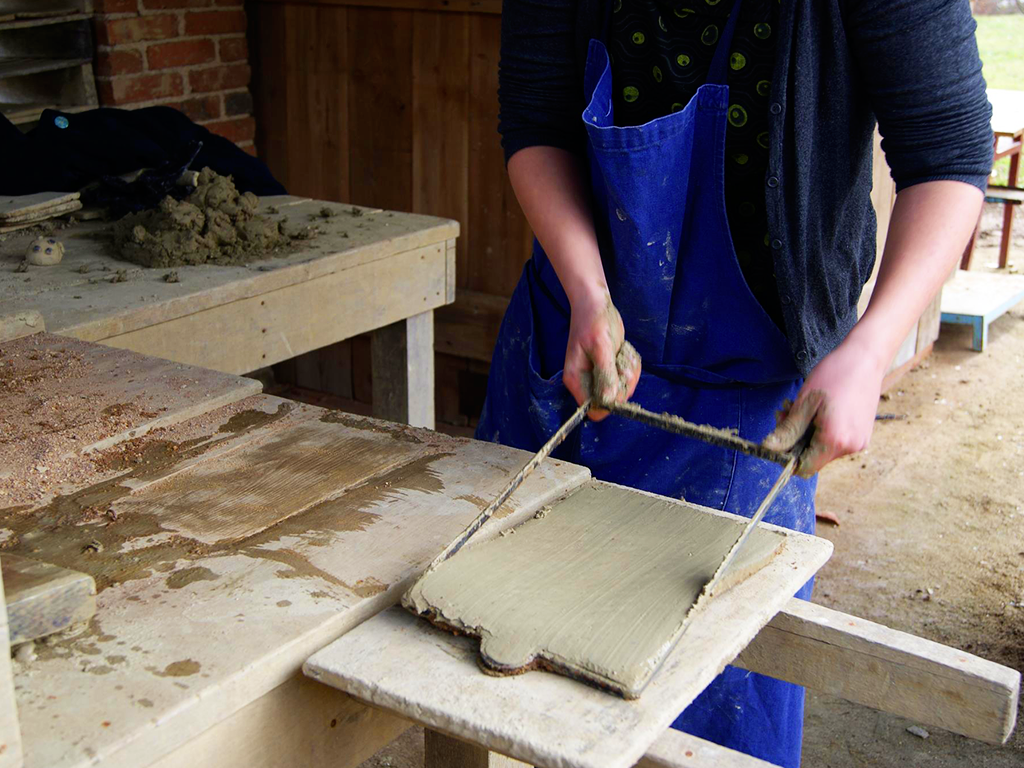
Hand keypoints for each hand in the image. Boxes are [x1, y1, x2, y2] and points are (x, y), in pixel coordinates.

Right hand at [562, 290, 640, 420]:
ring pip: (622, 390)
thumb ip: (605, 374)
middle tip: (622, 360)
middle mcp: (586, 382)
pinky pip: (626, 378)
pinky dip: (630, 366)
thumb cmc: (594, 321)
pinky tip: (624, 350)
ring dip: (629, 372)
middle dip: (623, 382)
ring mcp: (598, 376)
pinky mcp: (608, 369)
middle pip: (612, 401)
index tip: (619, 381)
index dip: (611, 402)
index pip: (594, 410)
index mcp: (576, 380)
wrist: (594, 303)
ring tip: (622, 352)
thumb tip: (609, 401)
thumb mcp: (601, 346)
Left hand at [763, 334, 886, 477]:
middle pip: (814, 457)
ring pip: (824, 448)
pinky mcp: (863, 434)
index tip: (780, 436)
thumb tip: (770, 448)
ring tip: (804, 407)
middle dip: (796, 439)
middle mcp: (851, 447)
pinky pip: (837, 440)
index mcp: (835, 441)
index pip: (805, 467)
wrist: (866, 358)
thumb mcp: (804, 402)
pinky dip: (823, 429)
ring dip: (808, 432)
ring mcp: (860, 441)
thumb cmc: (835, 375)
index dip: (788, 457)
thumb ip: (788, 430)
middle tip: (786, 413)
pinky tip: (820, 409)